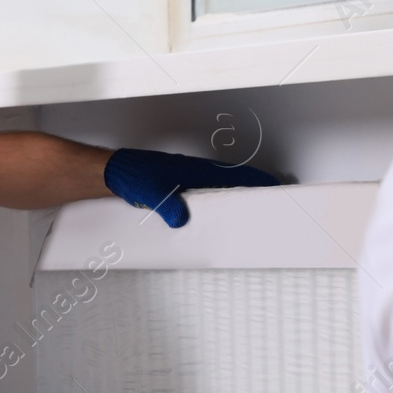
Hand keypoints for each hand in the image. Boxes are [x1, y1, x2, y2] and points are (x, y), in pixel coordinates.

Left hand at [103, 148, 280, 228]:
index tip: (276, 187)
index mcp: (197, 171)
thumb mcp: (152, 193)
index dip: (258, 181)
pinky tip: (215, 217)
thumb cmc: (134, 175)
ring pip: (220, 190)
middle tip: (269, 207)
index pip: (235, 175)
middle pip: (233, 183)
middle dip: (253, 192)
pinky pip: (206, 196)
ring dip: (236, 198)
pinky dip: (217, 204)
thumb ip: (168, 206)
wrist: (116, 172)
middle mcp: (197, 174)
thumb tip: (182, 220)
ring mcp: (190, 181)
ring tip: (249, 215)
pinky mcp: (181, 189)